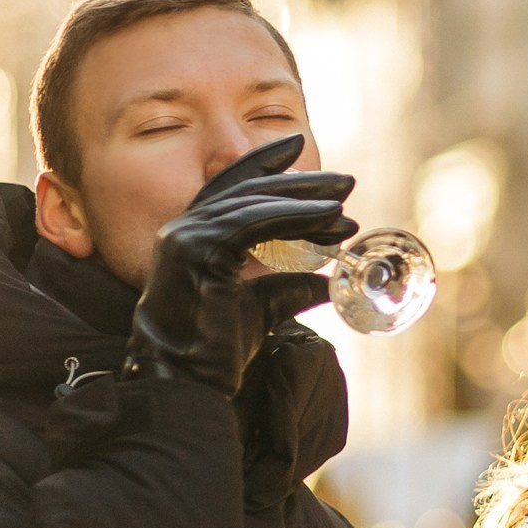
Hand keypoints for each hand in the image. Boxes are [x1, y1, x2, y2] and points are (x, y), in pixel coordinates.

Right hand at [123, 134, 356, 394]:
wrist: (189, 381)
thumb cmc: (217, 351)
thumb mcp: (263, 308)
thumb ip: (290, 288)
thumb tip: (328, 281)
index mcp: (191, 236)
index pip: (230, 188)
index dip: (262, 164)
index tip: (296, 146)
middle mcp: (183, 229)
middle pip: (249, 190)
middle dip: (300, 183)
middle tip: (344, 182)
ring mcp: (186, 236)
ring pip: (255, 202)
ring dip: (305, 199)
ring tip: (344, 200)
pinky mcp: (199, 250)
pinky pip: (256, 221)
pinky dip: (296, 215)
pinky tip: (329, 216)